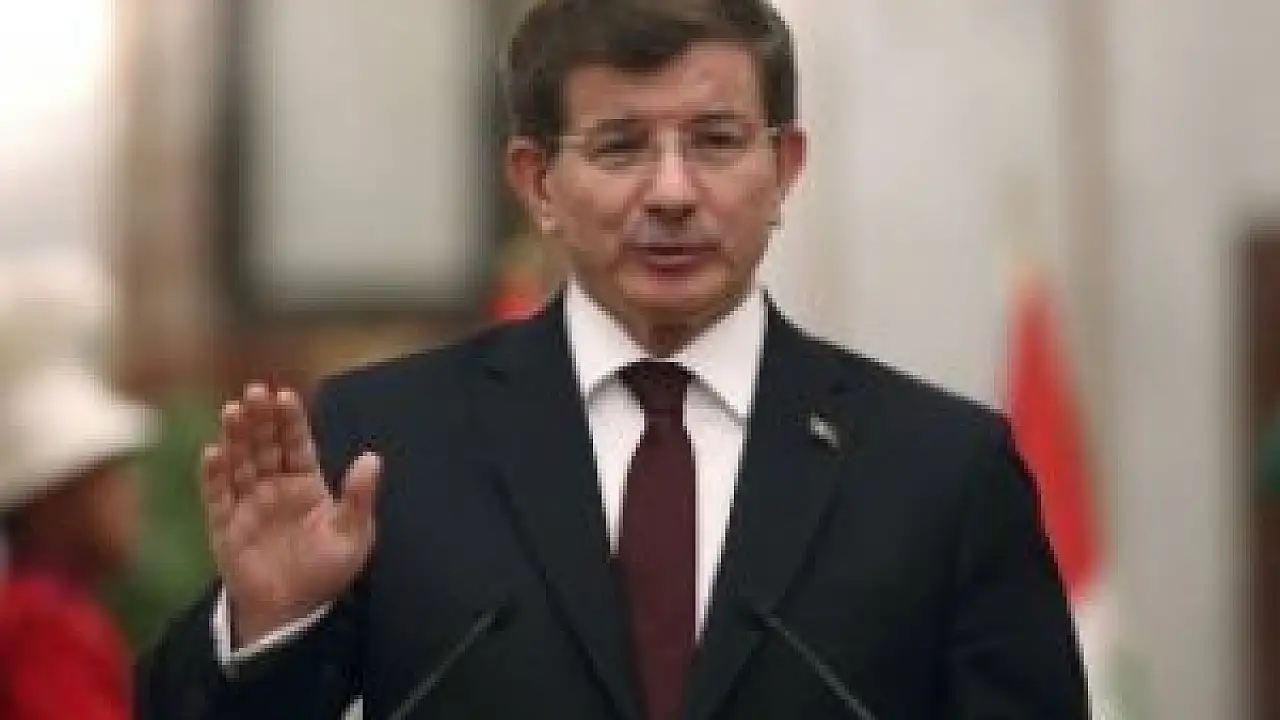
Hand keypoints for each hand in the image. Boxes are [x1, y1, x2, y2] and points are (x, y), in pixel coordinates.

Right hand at [200, 383, 379, 645]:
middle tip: (255, 391)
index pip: (297, 443)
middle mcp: (274, 486)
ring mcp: (248, 503)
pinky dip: (214, 475)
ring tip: (234, 411)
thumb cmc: (326, 572)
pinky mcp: (225, 526)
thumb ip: (359, 497)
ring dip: (235, 436)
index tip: (286, 395)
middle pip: (265, 444)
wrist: (293, 612)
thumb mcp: (353, 534)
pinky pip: (217, 496)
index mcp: (306, 483)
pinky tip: (213, 453)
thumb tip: (373, 459)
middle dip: (260, 418)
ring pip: (240, 462)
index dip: (291, 420)